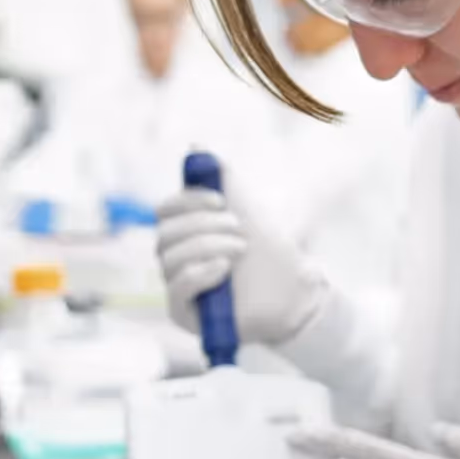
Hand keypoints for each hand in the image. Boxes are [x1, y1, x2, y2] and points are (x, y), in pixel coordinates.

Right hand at [156, 167, 327, 345]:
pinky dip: (199, 273)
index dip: (187, 202)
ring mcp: (177, 286)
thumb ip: (222, 177)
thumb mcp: (247, 207)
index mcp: (186, 232)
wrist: (295, 291)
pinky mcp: (183, 312)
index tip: (221, 201)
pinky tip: (224, 269)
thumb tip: (194, 146)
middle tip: (238, 228)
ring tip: (239, 250)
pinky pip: (176, 288)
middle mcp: (176, 258)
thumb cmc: (270, 252)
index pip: (165, 211)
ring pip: (169, 259)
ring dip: (207, 247)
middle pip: (165, 234)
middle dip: (203, 226)